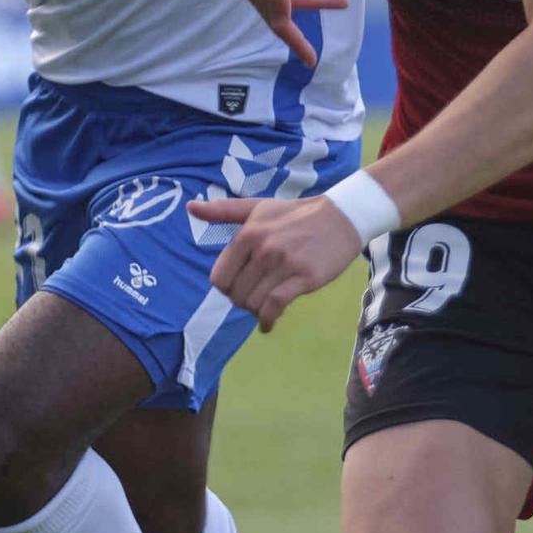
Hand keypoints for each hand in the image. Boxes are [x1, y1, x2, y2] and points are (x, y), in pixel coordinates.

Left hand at [186, 192, 362, 330]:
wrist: (341, 217)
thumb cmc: (296, 214)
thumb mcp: (258, 208)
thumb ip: (223, 210)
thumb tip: (190, 206)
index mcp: (248, 234)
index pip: (220, 277)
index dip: (226, 288)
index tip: (237, 288)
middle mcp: (263, 249)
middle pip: (237, 294)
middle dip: (242, 301)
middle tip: (254, 298)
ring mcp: (285, 264)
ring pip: (255, 303)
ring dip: (256, 311)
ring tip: (264, 307)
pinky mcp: (305, 278)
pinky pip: (276, 306)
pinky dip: (268, 321)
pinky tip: (268, 325)